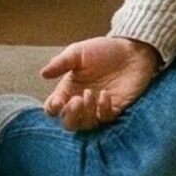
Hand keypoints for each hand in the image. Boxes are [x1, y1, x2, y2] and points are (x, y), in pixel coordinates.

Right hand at [40, 36, 162, 131]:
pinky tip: (105, 95)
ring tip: (89, 94)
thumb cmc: (104, 50)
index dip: (53, 109)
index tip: (58, 101)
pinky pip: (105, 119)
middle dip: (70, 116)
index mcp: (68, 90)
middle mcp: (81, 102)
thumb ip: (61, 63)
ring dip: (85, 114)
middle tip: (76, 100)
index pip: (54, 108)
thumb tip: (43, 74)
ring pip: (86, 125)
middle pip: (69, 123)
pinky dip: (103, 110)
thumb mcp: (79, 52)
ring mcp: (98, 107)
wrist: (132, 49)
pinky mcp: (116, 109)